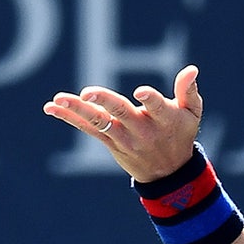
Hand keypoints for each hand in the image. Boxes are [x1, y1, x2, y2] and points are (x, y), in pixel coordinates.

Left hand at [43, 65, 202, 182]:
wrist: (169, 174)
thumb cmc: (180, 134)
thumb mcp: (191, 114)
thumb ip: (188, 91)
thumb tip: (191, 69)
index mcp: (164, 119)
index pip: (157, 107)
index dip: (150, 99)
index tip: (141, 92)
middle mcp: (142, 129)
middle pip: (120, 113)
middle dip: (104, 102)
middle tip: (87, 92)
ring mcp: (123, 137)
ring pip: (99, 122)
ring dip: (77, 110)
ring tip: (58, 99)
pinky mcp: (109, 142)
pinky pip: (87, 129)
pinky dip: (69, 118)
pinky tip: (51, 107)